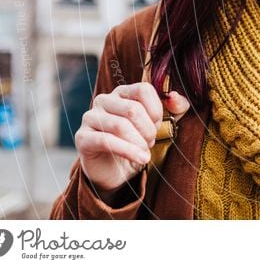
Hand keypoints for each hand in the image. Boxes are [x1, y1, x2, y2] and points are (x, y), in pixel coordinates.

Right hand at [75, 82, 190, 192]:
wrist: (117, 170)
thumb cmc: (139, 142)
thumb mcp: (163, 125)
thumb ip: (176, 108)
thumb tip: (175, 97)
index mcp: (123, 92)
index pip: (143, 89)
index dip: (155, 110)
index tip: (157, 126)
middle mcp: (104, 100)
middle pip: (132, 109)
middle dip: (147, 130)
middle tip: (150, 143)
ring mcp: (90, 117)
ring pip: (120, 125)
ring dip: (138, 142)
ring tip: (144, 152)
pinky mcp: (82, 137)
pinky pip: (106, 141)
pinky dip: (128, 151)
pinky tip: (140, 159)